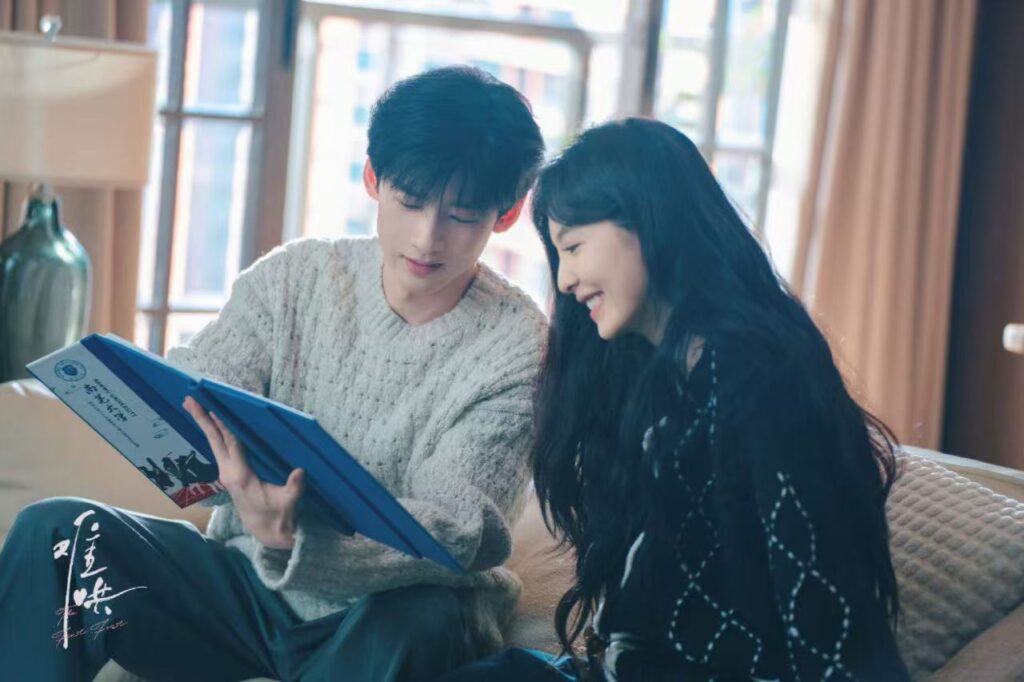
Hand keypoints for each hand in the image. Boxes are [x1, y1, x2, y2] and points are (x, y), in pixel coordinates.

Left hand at [182, 396, 304, 549]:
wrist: (267, 532)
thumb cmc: (278, 515)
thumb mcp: (289, 502)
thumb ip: (294, 487)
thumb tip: (300, 471)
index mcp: (241, 476)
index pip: (231, 445)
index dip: (222, 425)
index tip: (212, 408)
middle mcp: (229, 473)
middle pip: (214, 440)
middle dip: (201, 419)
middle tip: (189, 399)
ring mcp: (227, 474)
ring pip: (214, 443)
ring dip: (204, 424)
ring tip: (193, 405)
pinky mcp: (229, 474)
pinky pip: (220, 448)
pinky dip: (214, 433)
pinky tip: (210, 424)